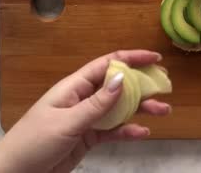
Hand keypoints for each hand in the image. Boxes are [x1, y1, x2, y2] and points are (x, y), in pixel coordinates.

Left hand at [0, 50, 170, 172]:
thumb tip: (122, 77)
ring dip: (140, 108)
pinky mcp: (88, 137)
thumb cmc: (34, 141)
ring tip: (164, 111)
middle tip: (165, 87)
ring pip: (119, 108)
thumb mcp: (67, 121)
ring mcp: (86, 118)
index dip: (132, 58)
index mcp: (74, 87)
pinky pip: (113, 130)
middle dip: (142, 84)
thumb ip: (97, 103)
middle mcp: (83, 98)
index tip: (155, 59)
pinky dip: (128, 130)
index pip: (107, 65)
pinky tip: (143, 132)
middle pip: (117, 85)